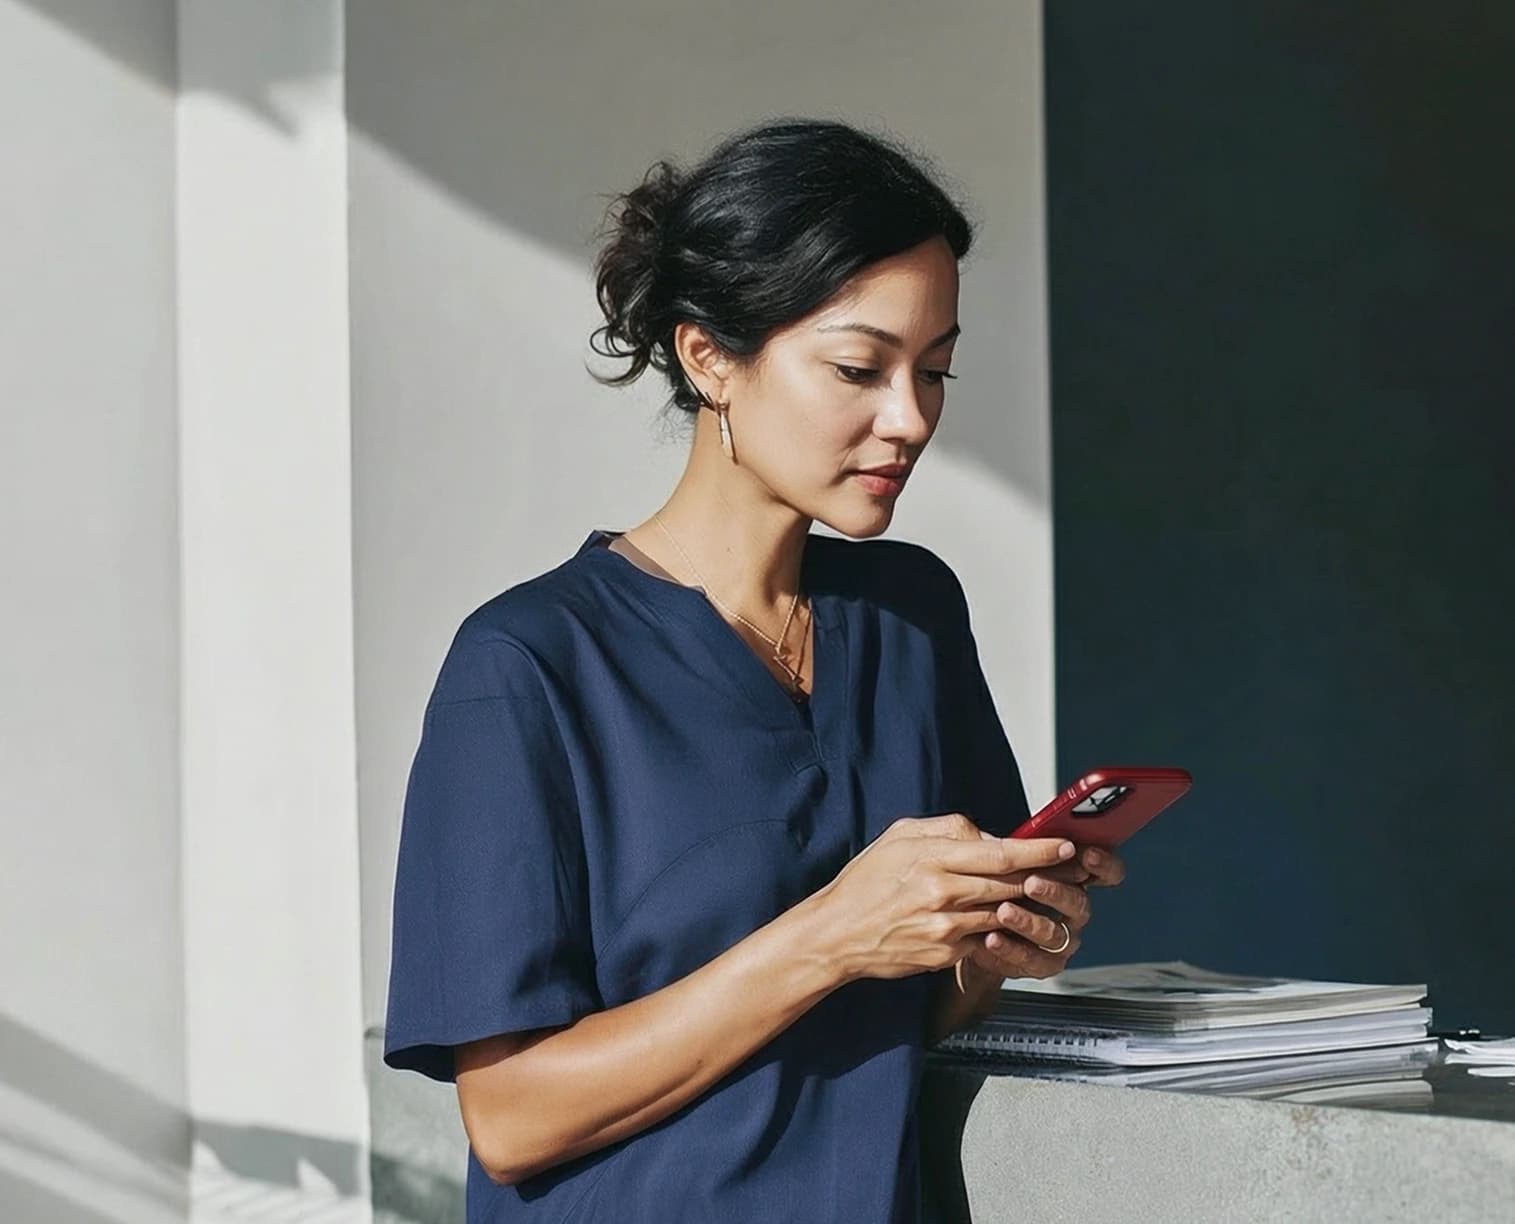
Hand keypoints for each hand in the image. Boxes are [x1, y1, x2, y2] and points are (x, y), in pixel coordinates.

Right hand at [812, 813, 1076, 982]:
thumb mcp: (900, 836)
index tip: (1066, 846)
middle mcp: (944, 892)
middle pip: (1012, 884)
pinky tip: (1012, 925)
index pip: (1001, 852)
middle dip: (1048, 877)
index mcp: (934, 857)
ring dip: (1030, 907)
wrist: (837, 934)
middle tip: (1076, 871)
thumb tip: (990, 835)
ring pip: (1005, 914)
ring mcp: (947, 927)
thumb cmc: (866, 881)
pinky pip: (987, 940)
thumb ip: (948, 829)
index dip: (1040, 851)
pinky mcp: (947, 954)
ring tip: (1051, 898)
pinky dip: (1001, 932)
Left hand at [958, 842, 1125, 985]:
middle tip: (1031, 883)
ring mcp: (1061, 938)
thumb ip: (998, 844)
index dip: (1103, 864)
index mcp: (1069, 875)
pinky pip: (1034, 960)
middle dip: (1056, 891)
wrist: (969, 929)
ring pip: (1055, 933)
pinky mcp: (1042, 963)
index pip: (1104, 871)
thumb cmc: (989, 884)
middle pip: (1079, 902)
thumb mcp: (992, 857)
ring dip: (1028, 921)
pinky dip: (1012, 950)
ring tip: (1004, 911)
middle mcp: (1071, 908)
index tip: (1087, 854)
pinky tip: (992, 938)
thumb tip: (988, 833)